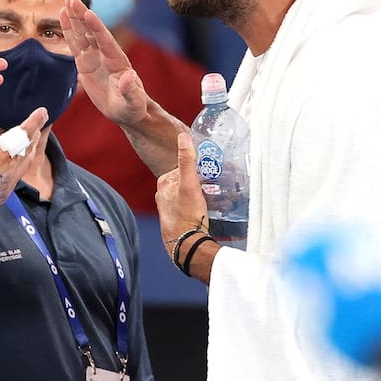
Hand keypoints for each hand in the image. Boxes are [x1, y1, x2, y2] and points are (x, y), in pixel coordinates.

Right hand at [0, 100, 48, 219]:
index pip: (23, 134)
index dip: (34, 121)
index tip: (42, 112)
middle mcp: (7, 172)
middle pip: (28, 149)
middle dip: (32, 134)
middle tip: (35, 124)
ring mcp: (6, 185)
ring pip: (25, 164)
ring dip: (29, 150)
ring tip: (28, 140)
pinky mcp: (3, 195)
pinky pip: (18, 177)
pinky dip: (20, 165)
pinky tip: (15, 162)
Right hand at [60, 0, 148, 125]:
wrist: (126, 110)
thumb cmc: (132, 106)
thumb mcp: (133, 101)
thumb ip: (130, 89)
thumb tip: (130, 76)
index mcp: (117, 60)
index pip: (105, 40)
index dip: (96, 27)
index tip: (88, 13)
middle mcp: (105, 54)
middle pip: (91, 31)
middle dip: (81, 15)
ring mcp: (95, 57)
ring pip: (82, 34)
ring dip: (74, 18)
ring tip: (66, 1)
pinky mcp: (85, 63)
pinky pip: (74, 44)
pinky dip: (68, 31)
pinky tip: (63, 17)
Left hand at [155, 133, 209, 251]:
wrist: (186, 244)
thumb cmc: (186, 214)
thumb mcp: (189, 184)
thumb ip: (187, 160)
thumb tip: (183, 136)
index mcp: (163, 183)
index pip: (184, 168)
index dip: (200, 169)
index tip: (213, 173)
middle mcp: (163, 195)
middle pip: (188, 181)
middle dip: (203, 182)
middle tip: (218, 187)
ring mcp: (169, 208)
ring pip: (190, 194)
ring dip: (203, 195)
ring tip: (217, 199)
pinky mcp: (177, 219)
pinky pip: (190, 207)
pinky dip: (200, 206)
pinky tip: (209, 210)